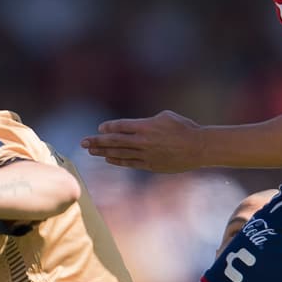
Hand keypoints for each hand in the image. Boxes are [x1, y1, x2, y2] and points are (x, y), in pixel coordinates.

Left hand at [80, 110, 203, 172]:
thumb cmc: (184, 127)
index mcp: (146, 126)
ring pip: (119, 153)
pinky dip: (118, 161)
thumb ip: (148, 121)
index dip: (108, 127)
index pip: (121, 126)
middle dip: (97, 141)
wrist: (198, 148)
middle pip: (114, 141)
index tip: (100, 128)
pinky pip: (130, 163)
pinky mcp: (150, 165)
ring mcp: (145, 155)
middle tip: (83, 142)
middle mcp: (142, 141)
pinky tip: (108, 159)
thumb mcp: (166, 116)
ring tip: (91, 151)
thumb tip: (138, 127)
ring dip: (103, 152)